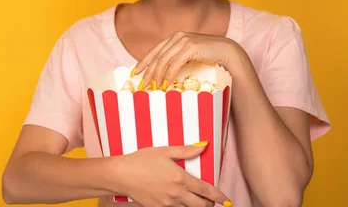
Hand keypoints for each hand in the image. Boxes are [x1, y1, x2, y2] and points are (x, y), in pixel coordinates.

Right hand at [115, 143, 231, 206]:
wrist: (121, 175)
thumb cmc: (141, 161)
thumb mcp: (164, 151)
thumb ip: (185, 151)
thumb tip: (202, 147)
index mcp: (181, 179)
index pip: (206, 190)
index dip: (219, 196)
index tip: (226, 200)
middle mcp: (176, 194)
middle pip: (201, 205)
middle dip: (209, 204)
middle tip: (211, 201)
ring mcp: (167, 204)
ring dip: (194, 206)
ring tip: (194, 200)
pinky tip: (177, 200)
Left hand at [135, 32, 239, 89]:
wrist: (226, 51)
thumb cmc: (208, 56)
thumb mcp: (188, 55)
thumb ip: (176, 59)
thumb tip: (162, 74)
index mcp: (174, 37)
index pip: (154, 51)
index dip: (144, 62)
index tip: (135, 73)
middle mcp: (177, 37)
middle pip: (157, 56)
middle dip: (148, 72)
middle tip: (143, 85)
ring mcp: (183, 41)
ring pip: (164, 60)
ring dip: (158, 76)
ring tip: (154, 88)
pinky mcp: (190, 47)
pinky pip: (175, 64)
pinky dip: (169, 75)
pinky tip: (166, 84)